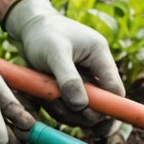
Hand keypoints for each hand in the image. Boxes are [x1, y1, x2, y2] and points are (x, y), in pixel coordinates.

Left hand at [1, 0, 123, 130]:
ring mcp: (85, 79)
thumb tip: (81, 106)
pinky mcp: (72, 86)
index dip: (107, 107)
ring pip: (86, 109)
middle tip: (62, 110)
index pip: (115, 90)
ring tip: (48, 100)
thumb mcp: (55, 53)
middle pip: (103, 104)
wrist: (27, 27)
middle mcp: (96, 69)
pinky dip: (60, 109)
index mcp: (100, 55)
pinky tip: (46, 99)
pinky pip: (71, 106)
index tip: (88, 116)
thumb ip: (68, 79)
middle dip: (84, 113)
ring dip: (69, 112)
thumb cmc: (42, 34)